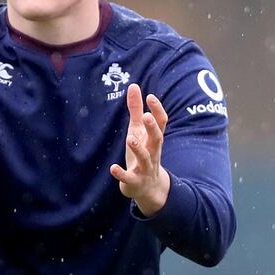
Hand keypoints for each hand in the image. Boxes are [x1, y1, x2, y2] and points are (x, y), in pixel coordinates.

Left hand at [110, 84, 169, 215]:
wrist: (148, 188)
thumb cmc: (143, 153)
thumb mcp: (138, 131)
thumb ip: (136, 109)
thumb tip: (134, 86)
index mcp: (153, 139)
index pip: (161, 123)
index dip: (157, 110)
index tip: (150, 97)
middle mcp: (152, 152)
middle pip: (157, 139)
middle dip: (153, 128)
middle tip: (146, 116)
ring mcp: (145, 168)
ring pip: (145, 158)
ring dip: (138, 148)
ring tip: (129, 138)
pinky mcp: (134, 181)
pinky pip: (129, 178)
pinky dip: (122, 174)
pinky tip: (113, 168)